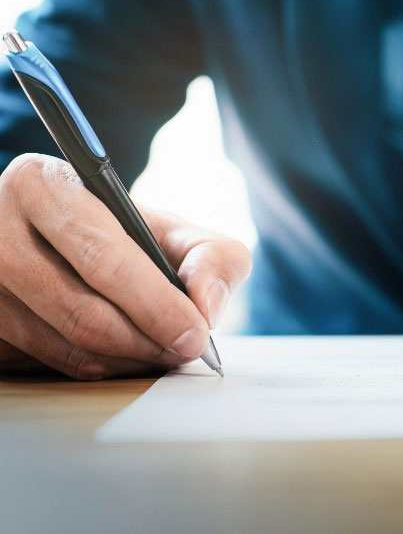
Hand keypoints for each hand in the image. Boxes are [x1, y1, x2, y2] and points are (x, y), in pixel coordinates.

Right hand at [0, 154, 250, 379]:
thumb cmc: (120, 234)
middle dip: (148, 340)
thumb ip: (210, 256)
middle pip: (82, 310)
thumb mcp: (170, 227)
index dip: (156, 303)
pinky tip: (129, 357)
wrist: (56, 241)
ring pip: (66, 345)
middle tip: (185, 350)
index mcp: (43, 185)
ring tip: (164, 353)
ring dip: (128, 361)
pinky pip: (50, 363)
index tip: (194, 333)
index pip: (103, 256)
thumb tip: (206, 307)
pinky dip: (100, 368)